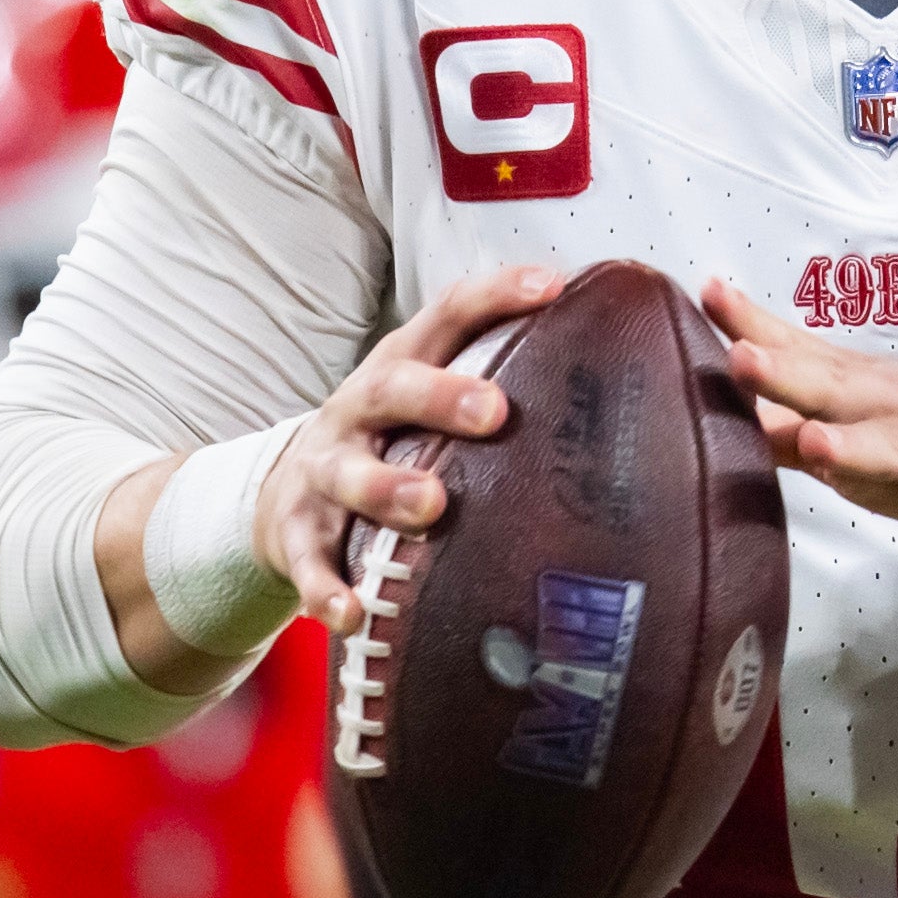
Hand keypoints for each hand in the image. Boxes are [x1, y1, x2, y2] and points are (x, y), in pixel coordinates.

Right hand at [260, 262, 565, 631]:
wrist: (279, 493)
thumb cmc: (389, 441)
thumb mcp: (428, 402)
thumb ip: (500, 386)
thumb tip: (618, 386)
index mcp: (400, 367)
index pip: (447, 315)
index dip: (497, 296)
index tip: (553, 287)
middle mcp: (357, 411)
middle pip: (391, 388)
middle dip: (439, 396)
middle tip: (493, 412)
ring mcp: (324, 471)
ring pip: (349, 474)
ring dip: (387, 488)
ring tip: (429, 506)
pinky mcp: (297, 533)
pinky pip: (310, 561)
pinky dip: (329, 587)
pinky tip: (353, 610)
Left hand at [708, 279, 897, 559]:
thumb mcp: (854, 430)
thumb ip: (786, 428)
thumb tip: (712, 422)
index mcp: (859, 388)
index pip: (801, 352)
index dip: (754, 326)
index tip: (709, 296)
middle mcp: (897, 404)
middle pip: (838, 390)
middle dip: (790, 375)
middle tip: (743, 361)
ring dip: (860, 444)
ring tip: (819, 445)